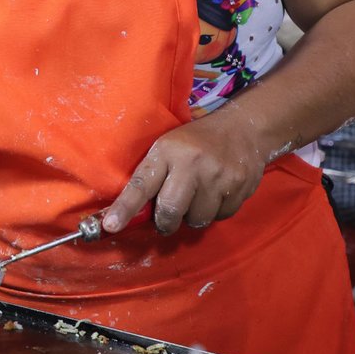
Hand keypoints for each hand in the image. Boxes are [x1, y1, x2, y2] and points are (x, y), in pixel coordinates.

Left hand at [100, 110, 272, 235]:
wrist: (244, 127)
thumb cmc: (195, 142)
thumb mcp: (168, 148)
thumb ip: (152, 177)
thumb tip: (132, 215)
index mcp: (167, 151)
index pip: (141, 185)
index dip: (125, 208)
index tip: (111, 226)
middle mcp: (193, 163)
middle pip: (170, 211)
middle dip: (165, 222)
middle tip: (166, 219)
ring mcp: (219, 176)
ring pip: (197, 219)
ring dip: (192, 216)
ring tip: (196, 197)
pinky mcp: (241, 187)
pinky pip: (220, 217)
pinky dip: (214, 212)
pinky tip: (216, 194)